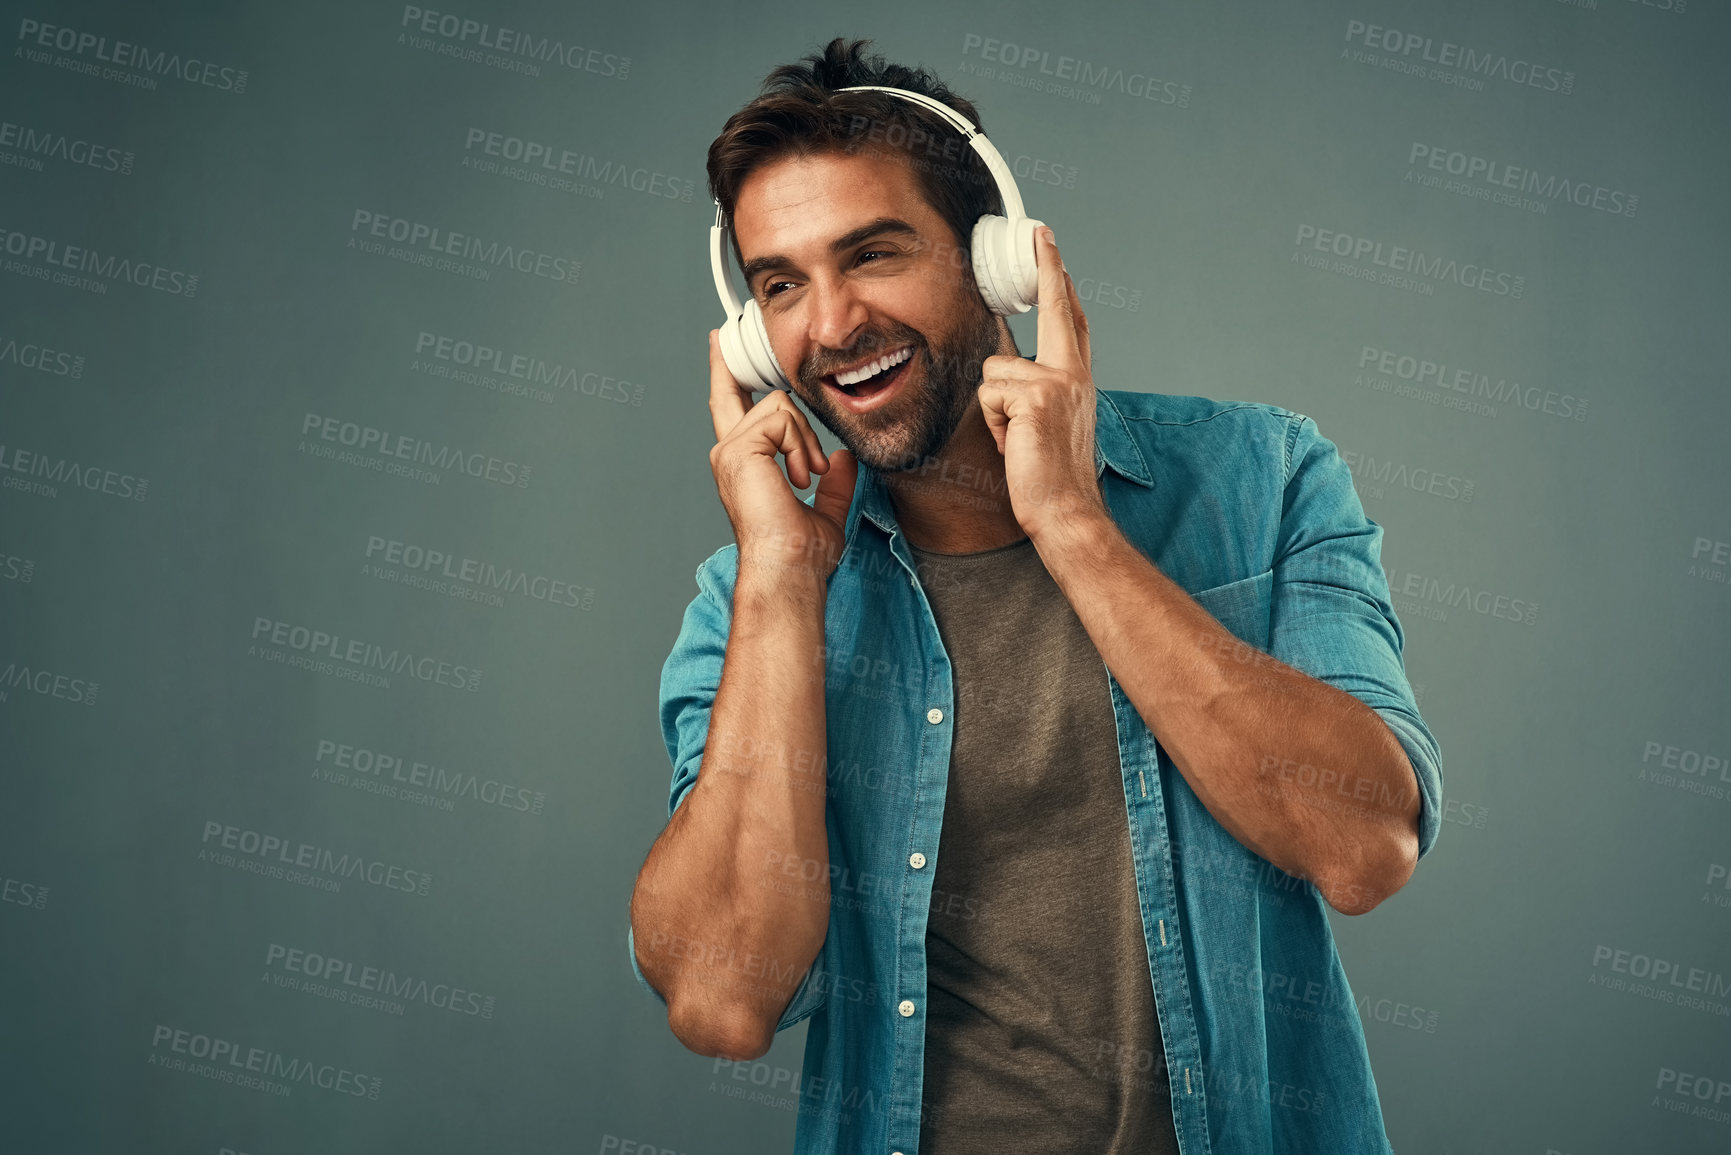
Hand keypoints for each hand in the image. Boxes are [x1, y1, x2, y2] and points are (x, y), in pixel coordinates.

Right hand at [707, 330, 858, 584]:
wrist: (790, 569)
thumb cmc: (802, 553)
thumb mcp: (825, 510)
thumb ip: (834, 483)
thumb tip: (843, 460)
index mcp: (743, 464)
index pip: (731, 407)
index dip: (726, 373)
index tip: (720, 341)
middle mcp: (728, 452)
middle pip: (748, 394)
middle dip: (767, 398)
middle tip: (781, 432)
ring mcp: (730, 450)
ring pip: (780, 405)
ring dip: (806, 440)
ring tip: (806, 477)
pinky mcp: (740, 449)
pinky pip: (782, 418)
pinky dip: (802, 445)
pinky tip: (800, 475)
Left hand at [976, 227, 1108, 545]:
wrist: (1066, 509)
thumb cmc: (1049, 476)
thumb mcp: (1047, 426)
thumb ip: (1035, 393)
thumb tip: (1002, 378)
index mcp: (1077, 379)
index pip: (1070, 321)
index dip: (1059, 284)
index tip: (1050, 249)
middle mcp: (1073, 374)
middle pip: (1056, 309)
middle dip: (1048, 267)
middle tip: (1040, 232)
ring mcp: (1058, 382)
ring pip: (995, 371)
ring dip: (994, 409)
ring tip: (1015, 439)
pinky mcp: (1036, 396)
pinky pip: (989, 394)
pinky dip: (993, 424)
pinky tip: (1013, 444)